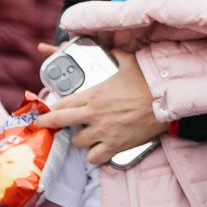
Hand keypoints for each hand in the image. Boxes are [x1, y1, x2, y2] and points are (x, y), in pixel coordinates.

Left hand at [31, 51, 167, 163]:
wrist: (165, 101)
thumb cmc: (147, 81)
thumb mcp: (127, 61)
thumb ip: (114, 54)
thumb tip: (112, 49)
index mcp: (92, 95)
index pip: (60, 104)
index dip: (48, 108)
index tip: (43, 110)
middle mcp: (93, 114)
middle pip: (59, 123)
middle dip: (47, 124)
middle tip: (42, 126)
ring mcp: (103, 132)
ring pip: (77, 142)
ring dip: (79, 139)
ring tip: (85, 135)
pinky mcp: (115, 145)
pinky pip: (95, 157)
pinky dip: (95, 155)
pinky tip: (98, 150)